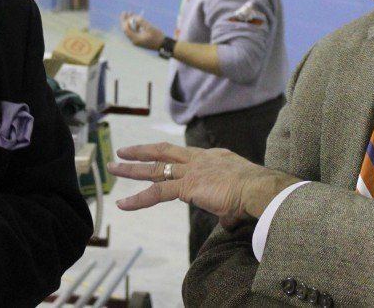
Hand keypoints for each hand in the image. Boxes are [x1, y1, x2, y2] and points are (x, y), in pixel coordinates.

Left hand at [107, 142, 299, 227]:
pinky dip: (138, 199)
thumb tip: (230, 221)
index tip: (158, 158)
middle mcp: (199, 160)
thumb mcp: (240, 199)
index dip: (170, 158)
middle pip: (164, 153)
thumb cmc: (256, 195)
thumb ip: (229, 209)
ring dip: (131, 169)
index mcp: (214, 158)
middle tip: (123, 152)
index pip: (186, 157)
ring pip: (154, 168)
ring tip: (112, 167)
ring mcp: (191, 171)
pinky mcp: (186, 186)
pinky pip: (156, 193)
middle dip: (142, 152)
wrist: (260, 189)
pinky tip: (123, 204)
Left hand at [119, 11, 164, 49]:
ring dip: (130, 21)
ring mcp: (137, 40)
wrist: (163, 44)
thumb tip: (135, 17)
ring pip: (131, 29)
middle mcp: (134, 40)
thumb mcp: (150, 28)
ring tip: (131, 12)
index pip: (126, 29)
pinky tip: (138, 19)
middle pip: (126, 29)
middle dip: (125, 20)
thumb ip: (142, 22)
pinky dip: (135, 24)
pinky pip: (135, 30)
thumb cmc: (157, 36)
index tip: (126, 13)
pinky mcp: (140, 39)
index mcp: (135, 39)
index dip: (125, 21)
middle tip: (125, 12)